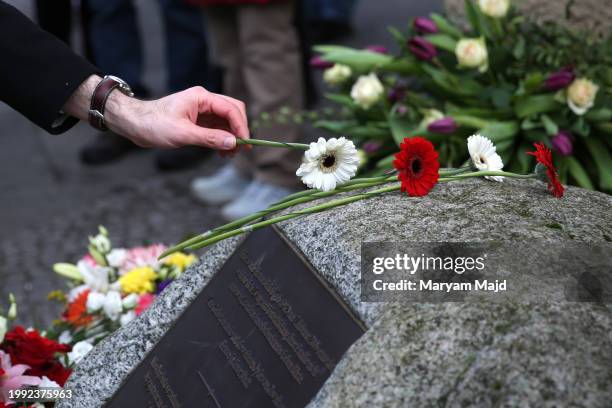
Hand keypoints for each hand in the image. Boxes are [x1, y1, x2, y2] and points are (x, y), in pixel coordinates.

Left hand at [63, 76, 249, 150]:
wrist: (134, 124)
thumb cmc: (153, 125)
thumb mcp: (183, 134)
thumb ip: (210, 138)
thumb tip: (232, 142)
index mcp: (201, 98)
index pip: (231, 109)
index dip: (241, 126)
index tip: (244, 143)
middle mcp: (204, 101)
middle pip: (233, 111)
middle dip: (239, 130)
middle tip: (241, 149)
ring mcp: (201, 110)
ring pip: (226, 121)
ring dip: (231, 137)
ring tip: (229, 154)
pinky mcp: (197, 120)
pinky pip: (217, 128)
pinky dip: (222, 139)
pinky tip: (221, 152)